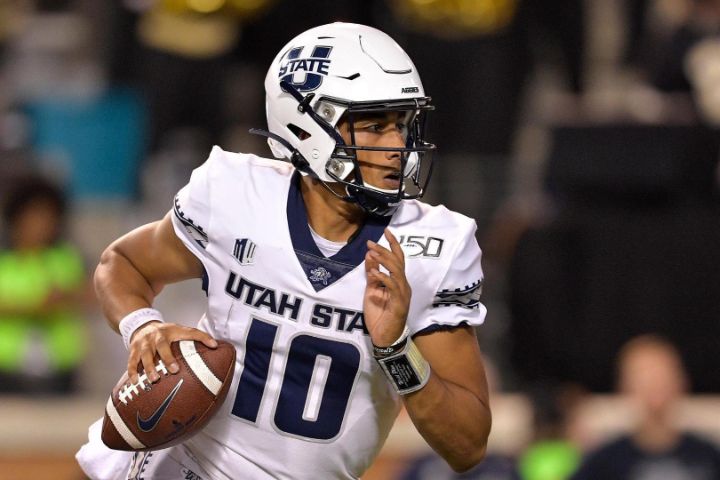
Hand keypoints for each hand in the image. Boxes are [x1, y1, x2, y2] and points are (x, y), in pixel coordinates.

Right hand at [127, 321, 216, 383]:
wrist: (141, 325)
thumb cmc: (165, 332)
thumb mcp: (180, 330)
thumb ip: (197, 337)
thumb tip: (216, 346)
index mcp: (172, 330)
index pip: (189, 332)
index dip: (201, 337)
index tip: (212, 346)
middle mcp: (157, 335)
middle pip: (161, 345)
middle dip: (167, 358)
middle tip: (173, 370)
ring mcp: (144, 343)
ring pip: (145, 354)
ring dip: (148, 367)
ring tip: (153, 379)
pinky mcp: (133, 350)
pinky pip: (131, 361)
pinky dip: (132, 372)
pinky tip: (135, 382)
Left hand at [364, 228, 410, 346]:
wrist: (384, 337)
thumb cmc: (380, 315)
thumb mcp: (372, 290)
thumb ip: (372, 274)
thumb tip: (369, 255)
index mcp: (398, 281)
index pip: (398, 258)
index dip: (393, 244)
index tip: (386, 231)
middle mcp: (403, 285)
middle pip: (397, 262)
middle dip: (384, 250)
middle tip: (371, 243)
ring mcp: (402, 294)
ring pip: (396, 271)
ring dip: (384, 260)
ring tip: (372, 252)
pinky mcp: (399, 303)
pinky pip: (392, 287)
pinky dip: (383, 278)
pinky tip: (374, 272)